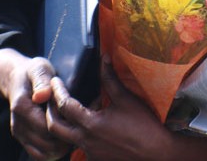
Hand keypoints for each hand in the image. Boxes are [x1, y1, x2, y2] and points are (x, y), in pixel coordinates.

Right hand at [0, 49, 71, 159]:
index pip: (48, 127)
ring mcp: (20, 135)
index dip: (66, 123)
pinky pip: (42, 156)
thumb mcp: (39, 69)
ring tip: (74, 129)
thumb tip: (42, 95)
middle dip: (68, 136)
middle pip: (49, 144)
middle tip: (82, 123)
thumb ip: (42, 81)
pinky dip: (56, 151)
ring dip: (64, 146)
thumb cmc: (33, 72)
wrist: (17, 79)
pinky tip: (65, 137)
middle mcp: (18, 125)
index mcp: (22, 107)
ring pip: (47, 154)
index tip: (80, 113)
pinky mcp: (25, 141)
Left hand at [47, 58, 206, 160]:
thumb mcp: (126, 99)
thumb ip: (110, 79)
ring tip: (69, 112)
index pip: (64, 105)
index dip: (57, 91)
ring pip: (65, 139)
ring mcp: (90, 153)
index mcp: (90, 124)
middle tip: (51, 99)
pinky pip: (80, 146)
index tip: (55, 82)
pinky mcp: (96, 160)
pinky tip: (89, 127)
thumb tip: (104, 57)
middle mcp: (85, 141)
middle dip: (49, 111)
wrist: (157, 153)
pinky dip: (79, 135)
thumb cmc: (144, 125)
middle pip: (54, 127)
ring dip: (63, 125)